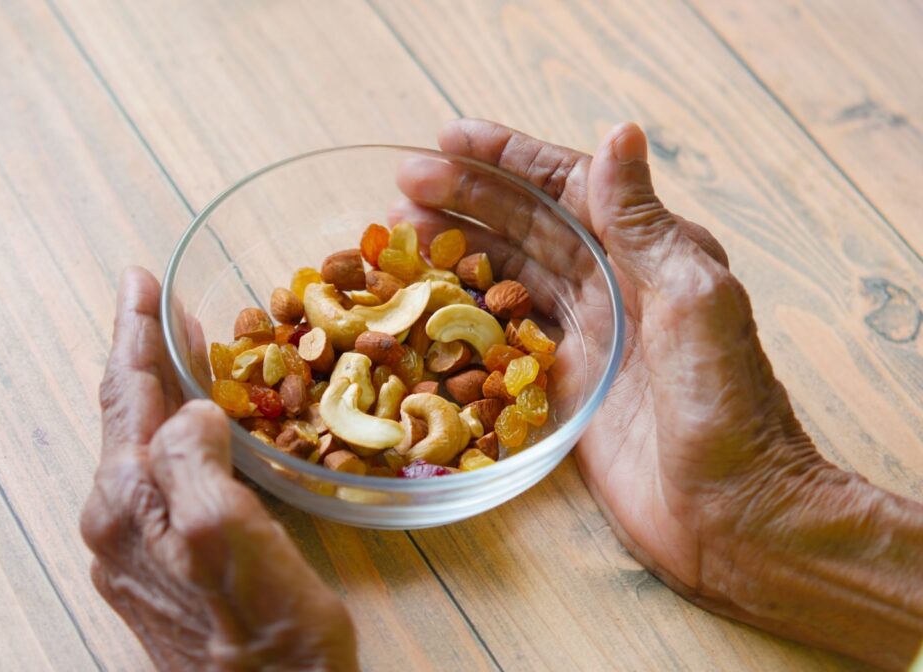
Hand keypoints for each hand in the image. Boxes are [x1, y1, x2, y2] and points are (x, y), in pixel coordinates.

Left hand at [81, 267, 356, 670]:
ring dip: (161, 385)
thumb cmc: (265, 634)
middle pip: (127, 412)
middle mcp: (120, 519)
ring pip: (144, 440)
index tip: (141, 278)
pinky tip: (198, 416)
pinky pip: (163, 471)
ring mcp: (138, 543)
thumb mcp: (230, 538)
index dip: (137, 331)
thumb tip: (191, 411)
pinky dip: (177, 426)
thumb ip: (194, 463)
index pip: (127, 394)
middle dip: (144, 349)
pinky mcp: (164, 560)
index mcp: (129, 502)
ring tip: (178, 340)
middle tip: (159, 297)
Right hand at [397, 119, 922, 668]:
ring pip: (509, 274)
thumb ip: (643, 223)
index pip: (570, 185)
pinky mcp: (563, 382)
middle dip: (466, 199)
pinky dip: (465, 313)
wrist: (732, 510)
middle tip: (402, 187)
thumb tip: (616, 130)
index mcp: (651, 251)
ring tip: (399, 231)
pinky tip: (427, 300)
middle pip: (528, 225)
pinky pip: (504, 334)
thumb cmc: (726, 405)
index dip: (509, 159)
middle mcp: (615, 283)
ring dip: (457, 248)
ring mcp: (586, 334)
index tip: (449, 139)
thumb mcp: (691, 299)